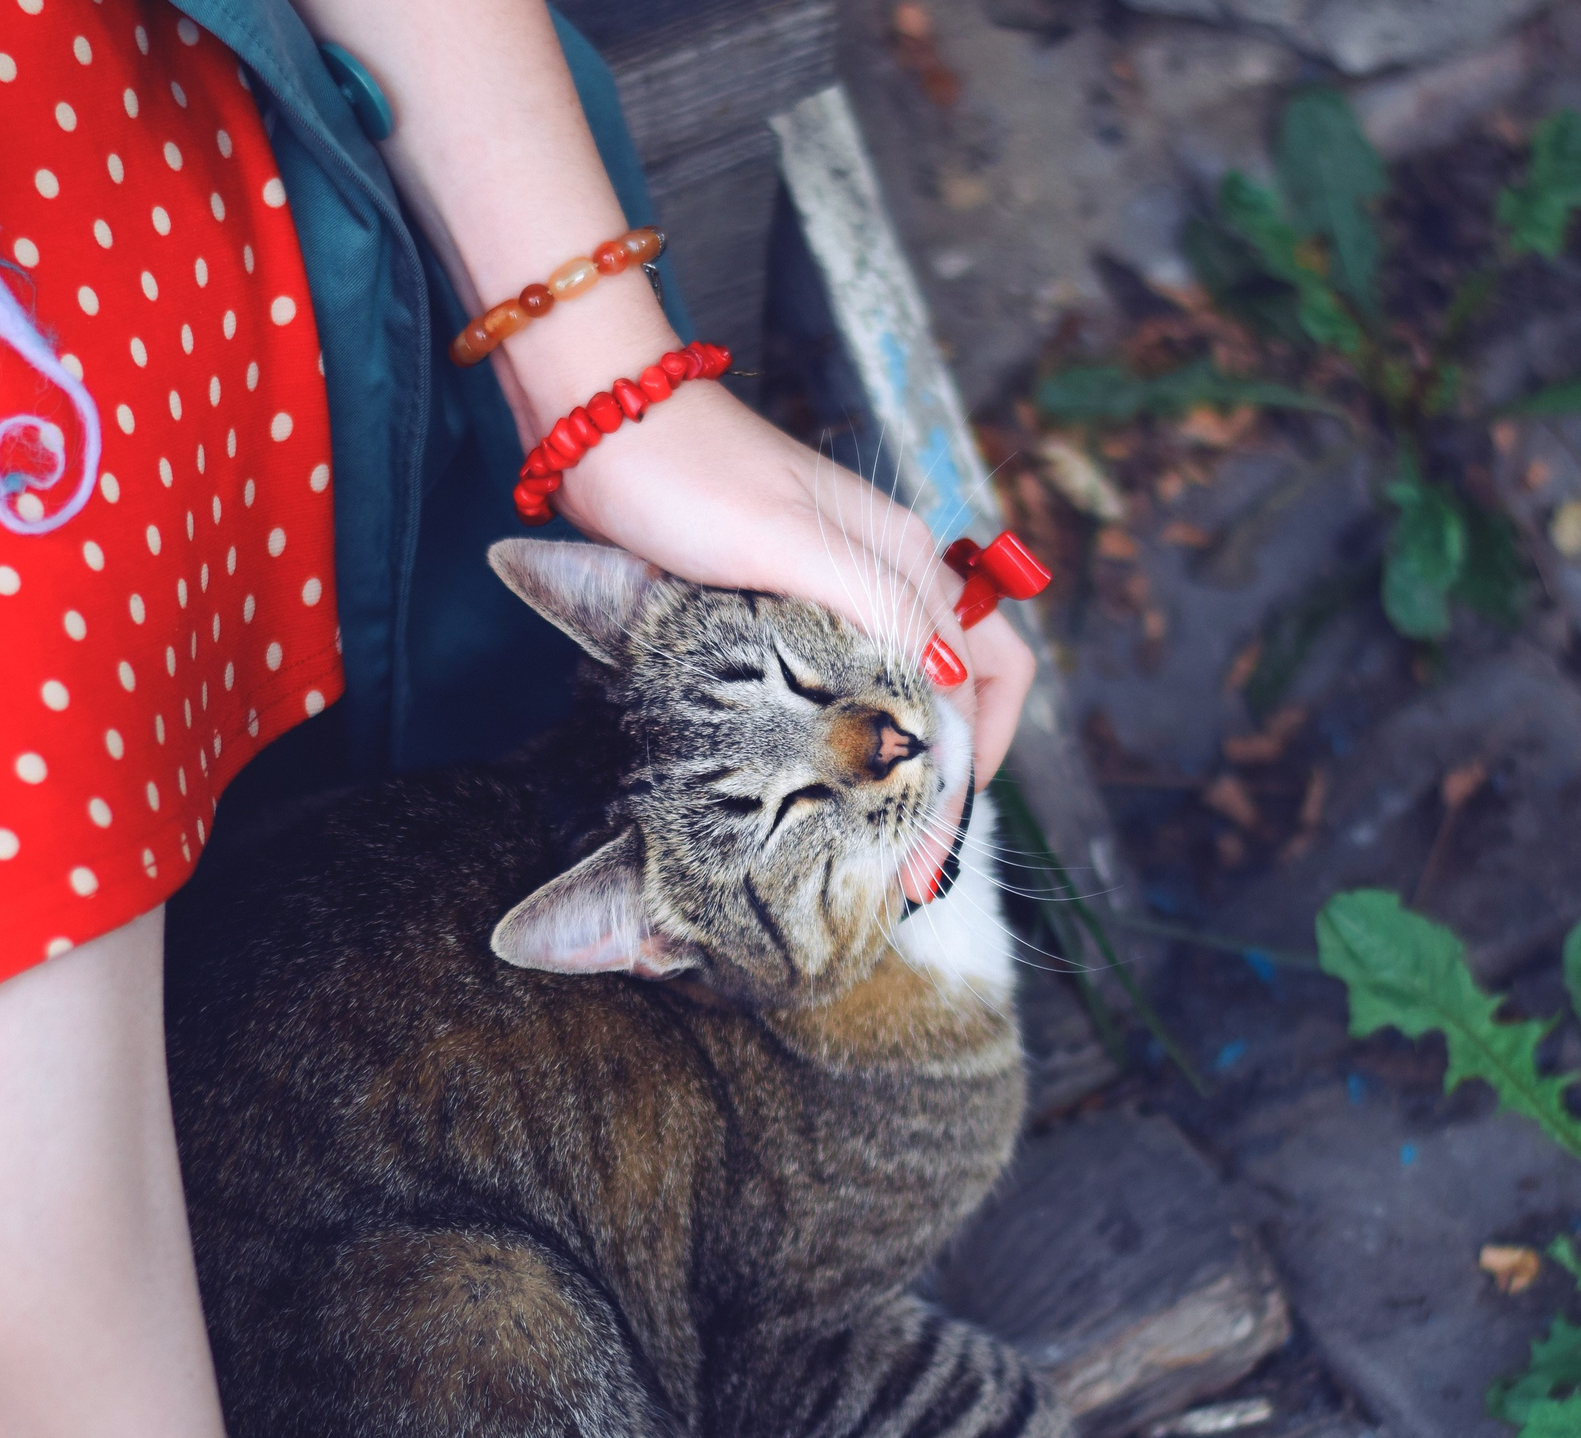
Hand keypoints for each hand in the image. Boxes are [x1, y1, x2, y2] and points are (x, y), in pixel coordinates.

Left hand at [552, 379, 1035, 903]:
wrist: (602, 424)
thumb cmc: (686, 480)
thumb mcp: (786, 543)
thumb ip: (878, 607)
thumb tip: (949, 686)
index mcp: (905, 559)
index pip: (978, 683)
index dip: (961, 776)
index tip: (922, 855)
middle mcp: (890, 576)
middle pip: (964, 691)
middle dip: (949, 782)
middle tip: (907, 870)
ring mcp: (843, 590)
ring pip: (912, 693)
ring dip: (907, 768)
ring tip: (875, 847)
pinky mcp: (792, 604)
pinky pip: (857, 685)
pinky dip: (861, 743)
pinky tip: (831, 791)